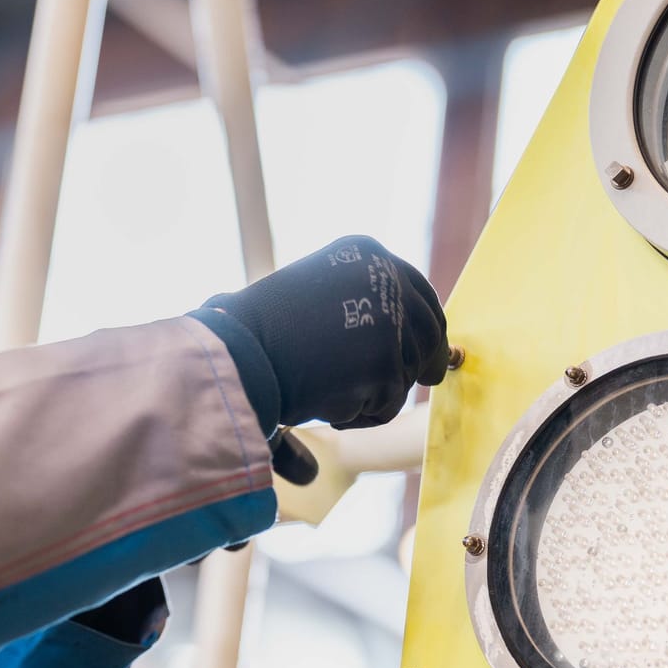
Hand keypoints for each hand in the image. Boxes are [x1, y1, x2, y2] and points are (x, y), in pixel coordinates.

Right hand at [200, 236, 449, 429]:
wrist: (234, 351)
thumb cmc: (259, 329)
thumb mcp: (316, 293)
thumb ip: (360, 302)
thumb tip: (406, 337)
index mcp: (368, 253)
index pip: (419, 294)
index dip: (429, 327)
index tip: (433, 350)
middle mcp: (386, 279)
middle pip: (426, 333)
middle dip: (424, 362)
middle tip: (427, 380)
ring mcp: (389, 324)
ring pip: (404, 374)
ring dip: (374, 390)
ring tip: (325, 387)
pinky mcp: (385, 368)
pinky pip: (385, 406)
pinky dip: (357, 414)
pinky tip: (322, 403)